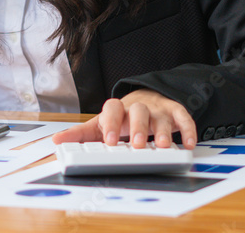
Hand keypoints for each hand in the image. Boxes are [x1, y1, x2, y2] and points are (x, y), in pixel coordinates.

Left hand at [52, 89, 196, 148]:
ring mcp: (157, 109)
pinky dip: (188, 130)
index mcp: (117, 110)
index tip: (110, 141)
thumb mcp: (100, 125)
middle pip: (138, 111)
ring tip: (163, 147)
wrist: (147, 98)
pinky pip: (183, 117)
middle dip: (138, 128)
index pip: (112, 108)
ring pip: (161, 116)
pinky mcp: (174, 112)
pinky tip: (188, 144)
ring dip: (163, 131)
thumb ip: (80, 134)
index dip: (111, 123)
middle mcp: (138, 107)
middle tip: (138, 145)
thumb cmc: (121, 118)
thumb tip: (56, 141)